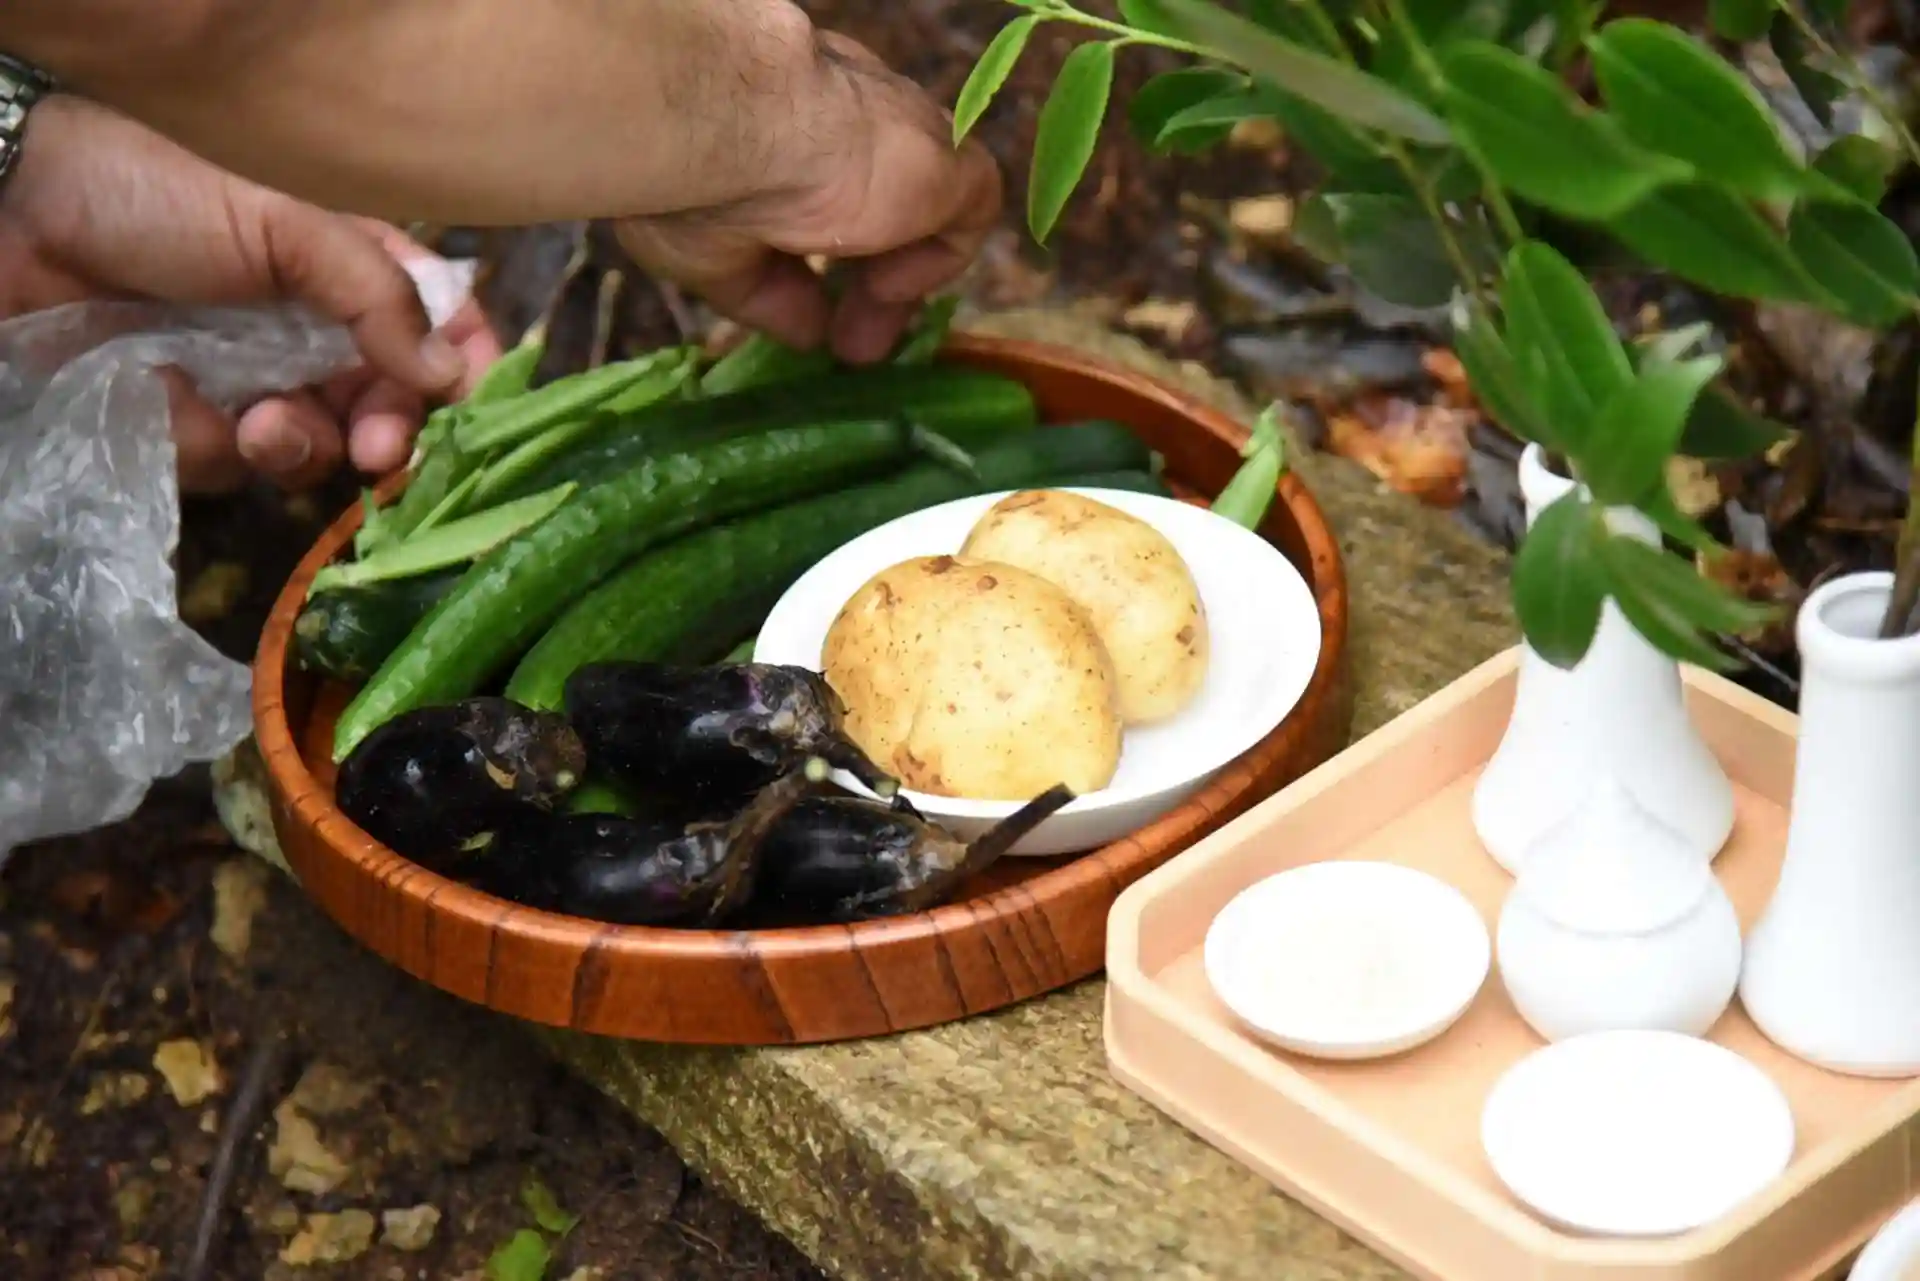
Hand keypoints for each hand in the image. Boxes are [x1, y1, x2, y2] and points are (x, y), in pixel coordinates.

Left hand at [0, 95, 500, 492]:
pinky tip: (183, 402)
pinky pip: (233, 464)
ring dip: (302, 446)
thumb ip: (379, 298)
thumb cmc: (162, 187)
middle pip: (393, 410)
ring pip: (319, 450)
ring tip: (261, 423)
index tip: (468, 413)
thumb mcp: (290, 223)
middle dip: (391, 436)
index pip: (443, 330)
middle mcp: (317, 334)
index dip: (466, 376)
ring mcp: (256, 381)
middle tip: (378, 451)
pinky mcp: (193, 422)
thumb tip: (454, 378)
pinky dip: (214, 444)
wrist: (17, 211)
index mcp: (356, 271)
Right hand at [615, 32, 1000, 363]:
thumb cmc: (690, 181)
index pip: (839, 189)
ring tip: (864, 343)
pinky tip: (885, 288)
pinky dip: (935, 262)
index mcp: (796, 129)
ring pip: (929, 211)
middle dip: (875, 284)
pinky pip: (970, 207)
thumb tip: (810, 335)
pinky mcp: (942, 157)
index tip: (821, 319)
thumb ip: (772, 296)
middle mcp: (854, 125)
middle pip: (890, 206)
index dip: (837, 258)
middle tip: (855, 348)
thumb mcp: (717, 256)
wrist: (719, 130)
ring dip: (899, 285)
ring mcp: (901, 136)